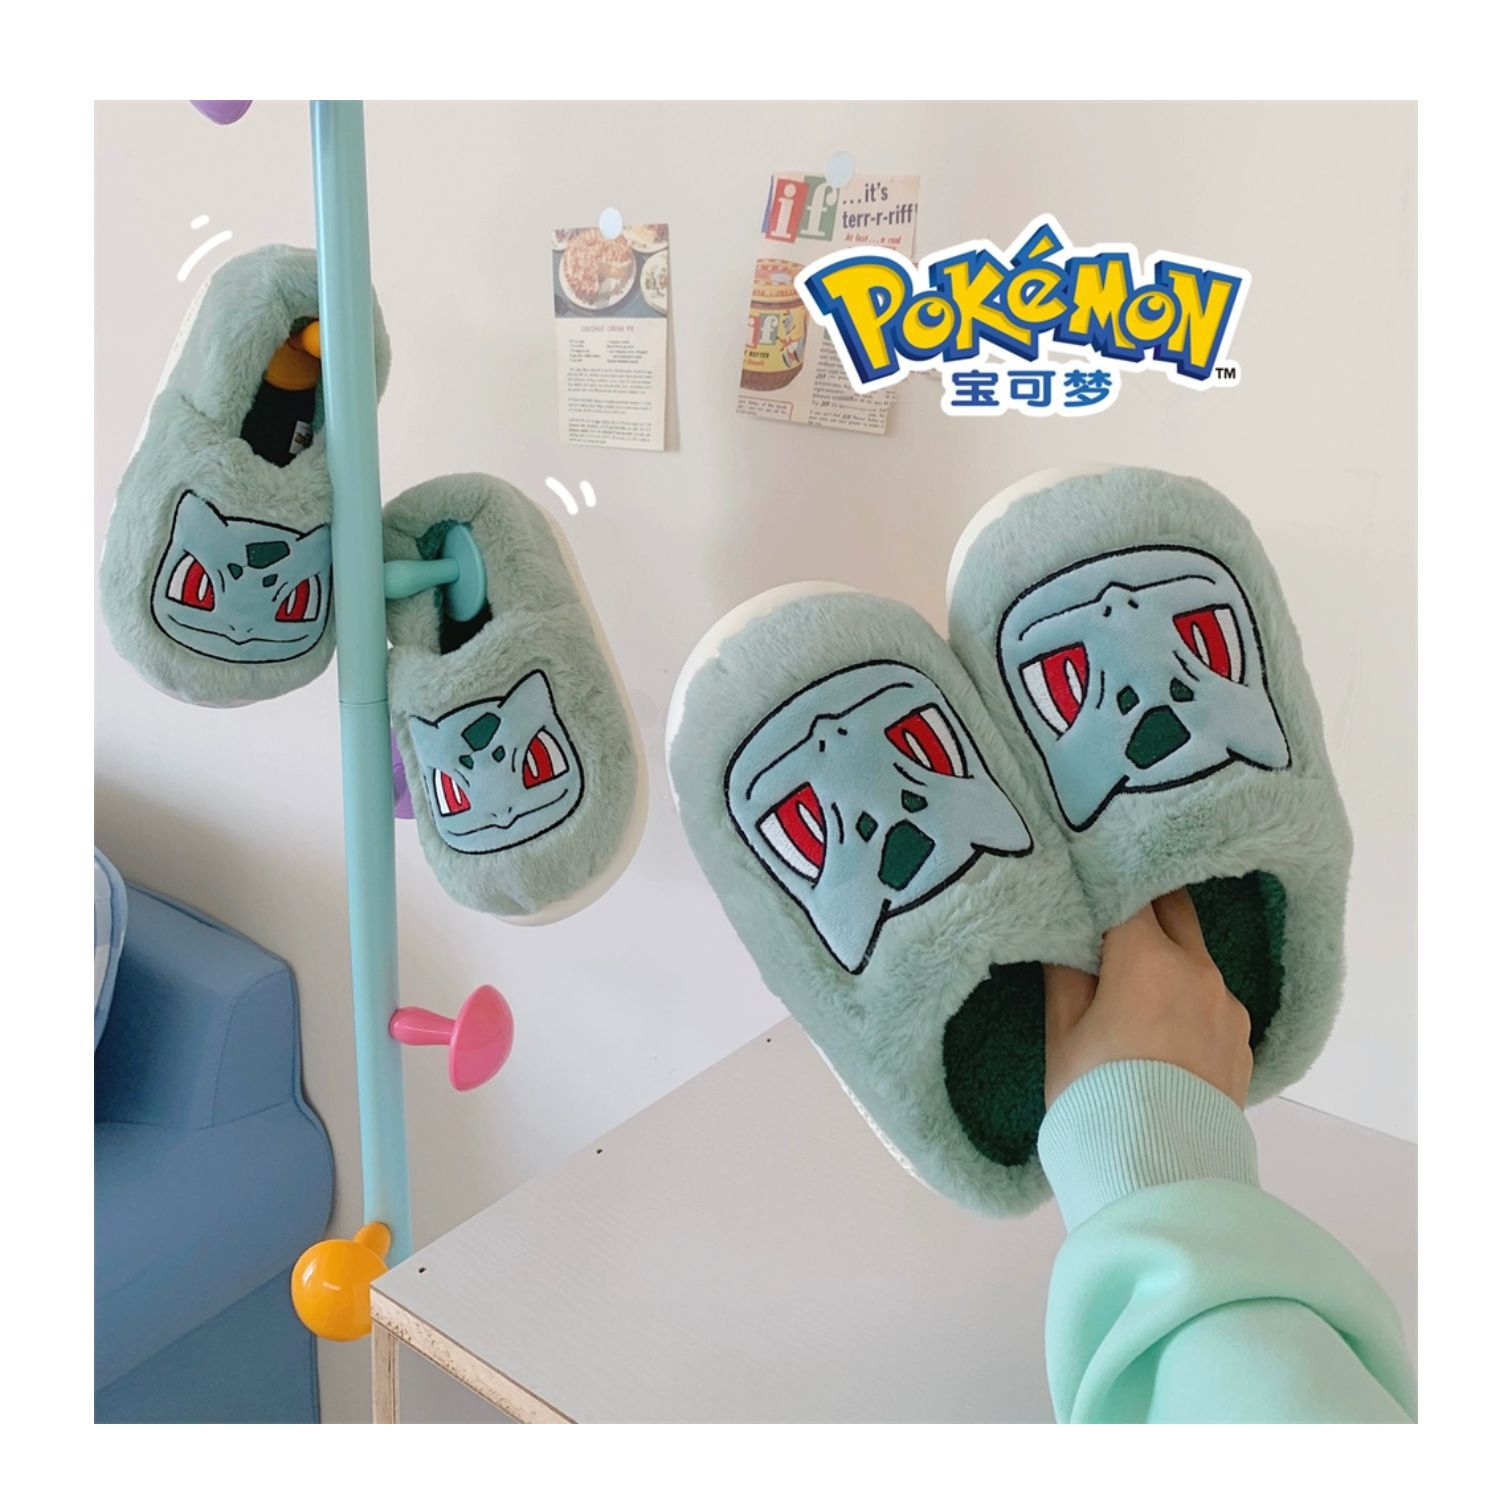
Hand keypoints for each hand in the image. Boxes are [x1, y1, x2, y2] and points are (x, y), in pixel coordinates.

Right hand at [1044, 889, 1253, 1108]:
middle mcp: (1199, 972)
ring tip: (1135, 983)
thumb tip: (1067, 933)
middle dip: (1142, 904)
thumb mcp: (1063, 1035)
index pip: (1127, 893)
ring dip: (1168, 955)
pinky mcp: (1243, 1043)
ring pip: (1196, 956)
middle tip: (1109, 914)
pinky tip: (1163, 1029)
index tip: (1085, 884)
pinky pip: (1213, 1000)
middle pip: (1173, 909)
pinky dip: (1188, 997)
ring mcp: (1229, 1007)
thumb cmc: (1097, 1100)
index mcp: (1149, 960)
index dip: (1103, 884)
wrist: (1161, 1181)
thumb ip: (1066, 972)